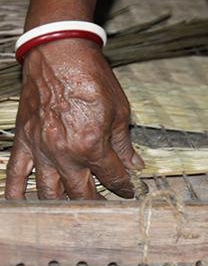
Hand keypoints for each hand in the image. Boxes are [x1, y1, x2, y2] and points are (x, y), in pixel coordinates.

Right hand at [5, 40, 141, 199]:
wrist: (60, 54)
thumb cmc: (91, 76)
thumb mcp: (119, 109)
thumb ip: (124, 142)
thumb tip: (134, 164)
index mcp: (91, 144)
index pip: (111, 177)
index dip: (124, 187)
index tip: (129, 190)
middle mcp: (64, 152)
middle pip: (80, 192)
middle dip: (95, 203)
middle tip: (104, 207)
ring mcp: (41, 149)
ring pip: (49, 192)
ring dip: (62, 205)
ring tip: (74, 211)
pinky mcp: (24, 141)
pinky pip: (16, 175)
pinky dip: (17, 194)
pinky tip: (24, 206)